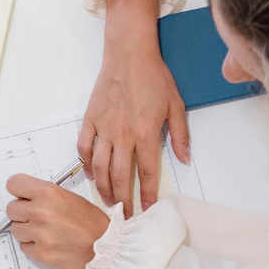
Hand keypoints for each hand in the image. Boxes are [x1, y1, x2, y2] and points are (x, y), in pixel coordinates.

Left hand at [6, 174, 110, 268]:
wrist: (106, 247)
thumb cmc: (91, 223)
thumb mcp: (69, 197)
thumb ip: (45, 195)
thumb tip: (25, 198)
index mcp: (49, 193)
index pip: (13, 184)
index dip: (18, 191)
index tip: (23, 196)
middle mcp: (41, 211)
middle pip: (11, 209)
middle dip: (21, 213)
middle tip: (36, 217)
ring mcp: (39, 234)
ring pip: (15, 229)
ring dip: (26, 231)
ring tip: (45, 232)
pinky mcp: (40, 253)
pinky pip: (23, 247)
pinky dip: (33, 246)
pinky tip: (49, 243)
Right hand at [81, 0, 189, 217]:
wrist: (129, 54)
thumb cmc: (154, 77)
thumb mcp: (176, 105)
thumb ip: (180, 135)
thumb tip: (185, 160)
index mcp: (145, 133)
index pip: (145, 173)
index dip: (146, 194)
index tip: (145, 209)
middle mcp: (122, 135)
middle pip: (119, 176)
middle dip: (122, 199)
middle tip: (122, 214)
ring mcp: (104, 128)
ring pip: (99, 166)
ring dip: (103, 187)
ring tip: (108, 200)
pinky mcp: (90, 119)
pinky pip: (84, 147)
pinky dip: (85, 163)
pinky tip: (91, 174)